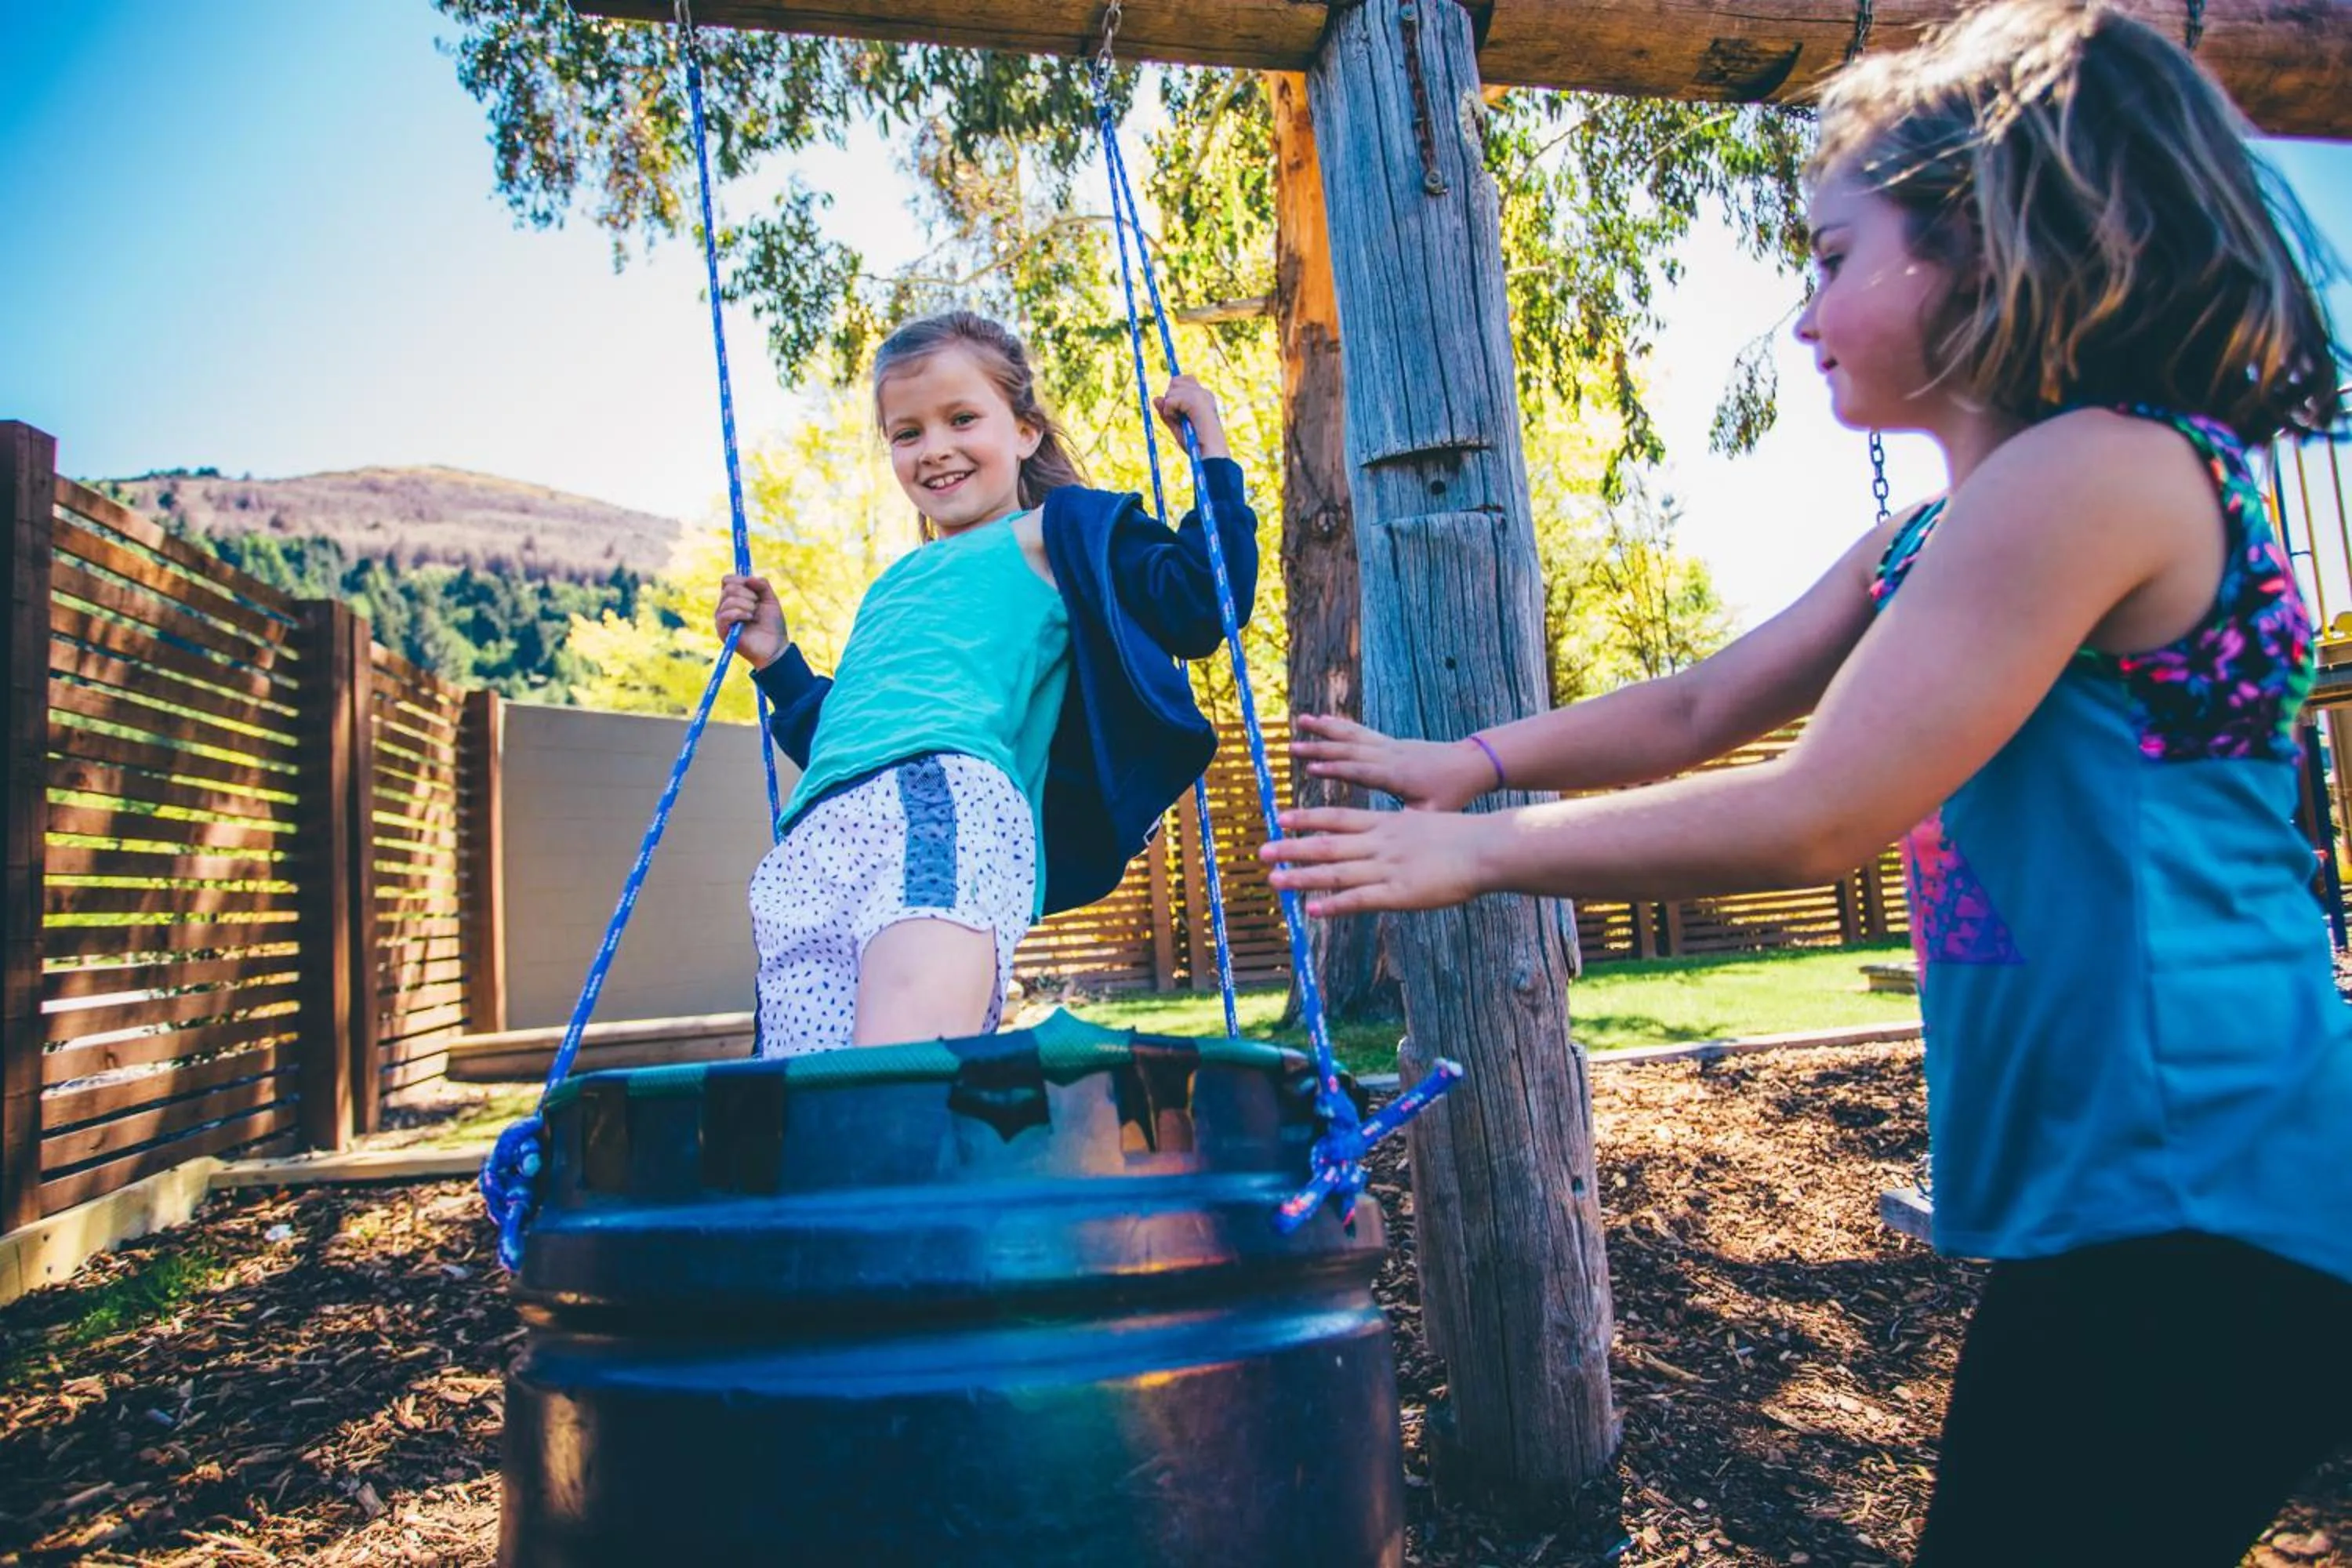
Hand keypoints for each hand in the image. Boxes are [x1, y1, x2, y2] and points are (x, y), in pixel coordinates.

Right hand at [714, 574, 787, 667]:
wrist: (774, 647)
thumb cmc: (772, 625)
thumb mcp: (770, 600)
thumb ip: (762, 585)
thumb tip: (749, 578)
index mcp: (735, 598)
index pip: (727, 580)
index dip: (740, 580)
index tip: (754, 589)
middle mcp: (725, 606)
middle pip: (728, 588)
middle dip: (747, 593)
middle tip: (756, 605)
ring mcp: (722, 618)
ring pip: (728, 599)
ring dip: (747, 605)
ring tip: (754, 615)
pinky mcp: (722, 630)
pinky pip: (724, 614)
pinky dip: (740, 613)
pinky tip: (749, 619)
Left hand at [1153, 375, 1228, 459]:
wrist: (1210, 455)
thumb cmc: (1197, 445)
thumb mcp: (1178, 427)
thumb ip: (1167, 412)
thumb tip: (1155, 398)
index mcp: (1203, 397)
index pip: (1185, 378)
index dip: (1175, 391)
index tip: (1177, 410)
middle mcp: (1203, 393)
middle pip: (1175, 381)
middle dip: (1170, 397)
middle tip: (1178, 417)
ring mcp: (1200, 395)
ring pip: (1172, 389)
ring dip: (1170, 406)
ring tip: (1181, 421)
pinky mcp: (1196, 400)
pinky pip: (1171, 399)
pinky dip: (1170, 411)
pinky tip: (1180, 421)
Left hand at [1263, 806, 1495, 916]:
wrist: (1488, 847)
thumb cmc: (1464, 838)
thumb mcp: (1424, 824)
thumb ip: (1400, 832)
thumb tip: (1387, 837)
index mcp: (1386, 825)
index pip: (1338, 819)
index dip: (1308, 819)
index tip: (1282, 818)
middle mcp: (1380, 843)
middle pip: (1327, 845)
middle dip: (1292, 848)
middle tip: (1262, 851)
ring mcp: (1387, 868)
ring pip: (1336, 872)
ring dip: (1302, 876)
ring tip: (1273, 879)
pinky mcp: (1400, 892)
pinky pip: (1361, 899)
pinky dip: (1335, 904)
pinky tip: (1313, 909)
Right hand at [1292, 713, 1496, 811]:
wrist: (1470, 764)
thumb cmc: (1453, 793)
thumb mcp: (1434, 813)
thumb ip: (1409, 822)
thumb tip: (1386, 839)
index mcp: (1397, 776)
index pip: (1362, 771)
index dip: (1336, 770)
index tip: (1311, 768)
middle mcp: (1390, 756)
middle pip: (1349, 750)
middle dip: (1320, 749)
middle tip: (1292, 747)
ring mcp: (1389, 746)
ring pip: (1352, 735)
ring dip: (1325, 730)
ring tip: (1301, 721)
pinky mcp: (1390, 742)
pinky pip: (1360, 732)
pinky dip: (1339, 726)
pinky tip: (1323, 720)